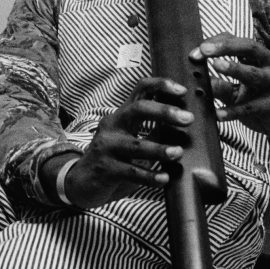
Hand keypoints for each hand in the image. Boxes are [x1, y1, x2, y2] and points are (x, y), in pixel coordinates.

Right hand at [52, 77, 193, 208]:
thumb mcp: (131, 141)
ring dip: (159, 149)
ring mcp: (107, 146)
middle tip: (187, 119)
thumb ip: (153, 132)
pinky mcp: (105, 168)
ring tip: (178, 153)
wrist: (82, 183)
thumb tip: (183, 127)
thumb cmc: (113, 159)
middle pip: (138, 109)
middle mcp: (113, 126)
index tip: (182, 91)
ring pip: (136, 144)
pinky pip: (131, 171)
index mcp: (122, 116)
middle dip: (164, 111)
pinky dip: (150, 176)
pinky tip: (164, 178)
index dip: (161, 85)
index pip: (140, 90)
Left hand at [189, 32, 269, 160]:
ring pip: (254, 74)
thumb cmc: (265, 101)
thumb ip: (222, 84)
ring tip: (216, 66)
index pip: (239, 41)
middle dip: (226, 47)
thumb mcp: (242, 91)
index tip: (198, 50)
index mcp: (263, 57)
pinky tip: (218, 114)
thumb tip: (198, 79)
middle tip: (205, 50)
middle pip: (250, 48)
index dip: (218, 43)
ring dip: (235, 68)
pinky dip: (234, 111)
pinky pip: (252, 107)